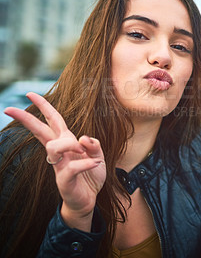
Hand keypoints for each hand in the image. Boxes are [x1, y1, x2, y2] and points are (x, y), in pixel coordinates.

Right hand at [4, 92, 105, 230]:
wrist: (89, 200)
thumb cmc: (91, 175)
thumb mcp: (97, 155)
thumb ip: (94, 144)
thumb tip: (83, 137)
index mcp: (66, 142)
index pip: (53, 121)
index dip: (44, 107)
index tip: (30, 94)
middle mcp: (59, 152)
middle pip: (41, 131)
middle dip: (27, 119)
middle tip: (9, 109)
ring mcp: (59, 166)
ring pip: (54, 147)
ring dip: (70, 145)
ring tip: (84, 152)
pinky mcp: (64, 180)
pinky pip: (72, 167)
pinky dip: (86, 163)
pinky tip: (96, 163)